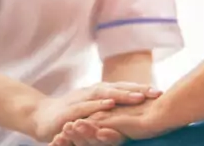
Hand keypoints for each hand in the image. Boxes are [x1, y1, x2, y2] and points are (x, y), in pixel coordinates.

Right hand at [31, 82, 160, 141]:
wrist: (41, 116)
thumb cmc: (72, 113)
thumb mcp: (93, 109)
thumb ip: (112, 108)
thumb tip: (137, 108)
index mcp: (100, 92)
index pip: (124, 88)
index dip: (142, 89)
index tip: (162, 91)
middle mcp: (92, 92)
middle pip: (118, 88)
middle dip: (138, 90)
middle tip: (157, 92)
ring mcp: (80, 100)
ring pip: (104, 95)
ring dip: (122, 95)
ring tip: (139, 97)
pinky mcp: (69, 111)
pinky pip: (85, 108)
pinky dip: (97, 106)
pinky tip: (109, 105)